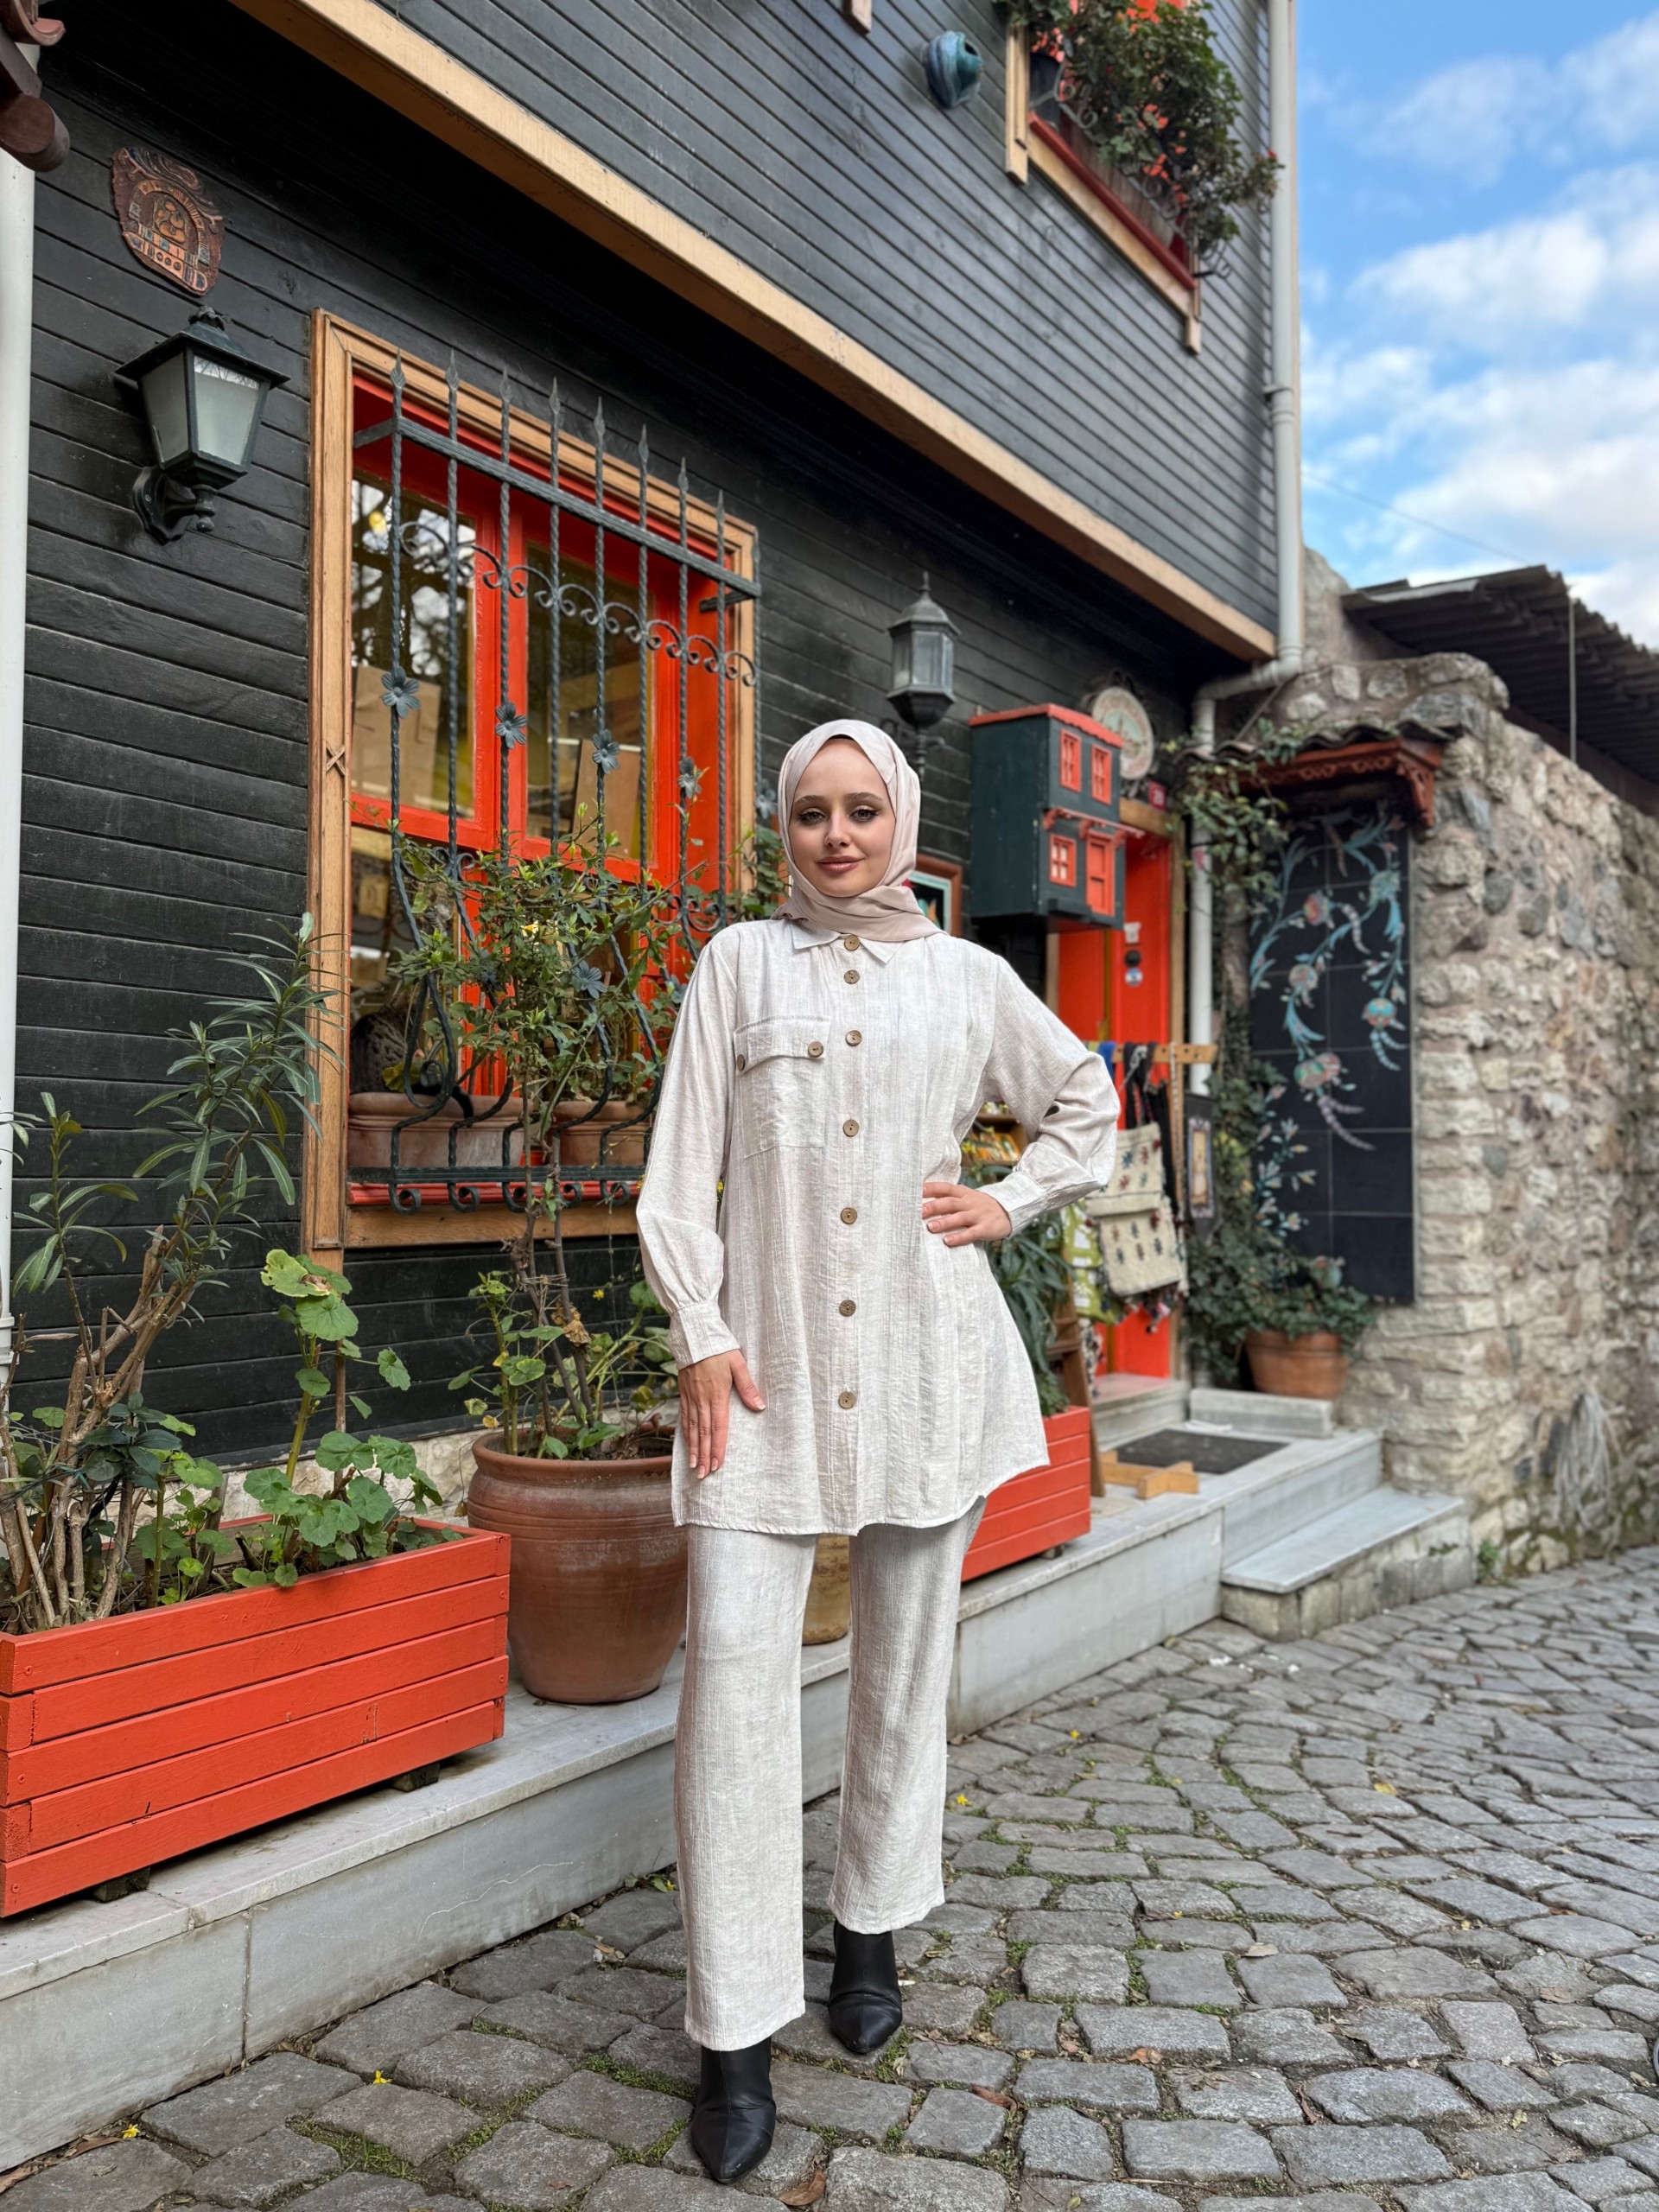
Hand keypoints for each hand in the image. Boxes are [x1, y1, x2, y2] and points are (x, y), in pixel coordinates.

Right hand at [678, 1348, 764, 1476]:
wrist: (695, 1334)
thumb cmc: (719, 1347)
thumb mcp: (738, 1364)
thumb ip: (747, 1387)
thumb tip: (759, 1407)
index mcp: (717, 1395)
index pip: (717, 1428)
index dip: (716, 1448)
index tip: (716, 1465)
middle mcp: (701, 1399)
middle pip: (702, 1433)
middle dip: (703, 1456)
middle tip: (703, 1475)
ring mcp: (690, 1397)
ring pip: (691, 1428)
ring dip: (693, 1449)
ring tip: (694, 1466)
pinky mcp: (684, 1392)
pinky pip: (683, 1417)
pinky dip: (685, 1433)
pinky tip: (687, 1443)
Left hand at [921, 1180, 1011, 1247]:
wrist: (1008, 1212)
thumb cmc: (979, 1206)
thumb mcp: (966, 1197)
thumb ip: (949, 1199)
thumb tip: (921, 1202)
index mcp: (963, 1193)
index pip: (945, 1187)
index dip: (931, 1188)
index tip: (915, 1190)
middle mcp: (969, 1202)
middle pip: (950, 1202)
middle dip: (933, 1207)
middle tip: (918, 1212)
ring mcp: (978, 1215)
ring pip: (959, 1217)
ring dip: (944, 1222)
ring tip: (930, 1227)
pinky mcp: (985, 1228)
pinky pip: (971, 1233)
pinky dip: (959, 1237)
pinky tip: (948, 1241)